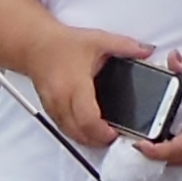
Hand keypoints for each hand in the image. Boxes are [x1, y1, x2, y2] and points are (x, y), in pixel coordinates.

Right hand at [34, 27, 151, 151]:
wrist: (35, 44)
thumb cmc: (62, 44)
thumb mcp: (98, 40)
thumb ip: (125, 46)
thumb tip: (147, 51)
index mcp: (75, 84)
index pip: (88, 118)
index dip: (102, 131)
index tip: (115, 132)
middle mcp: (61, 99)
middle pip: (79, 133)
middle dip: (98, 140)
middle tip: (113, 136)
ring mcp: (53, 107)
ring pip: (70, 134)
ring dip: (87, 139)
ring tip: (103, 135)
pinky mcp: (49, 110)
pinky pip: (64, 129)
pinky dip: (77, 133)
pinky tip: (88, 130)